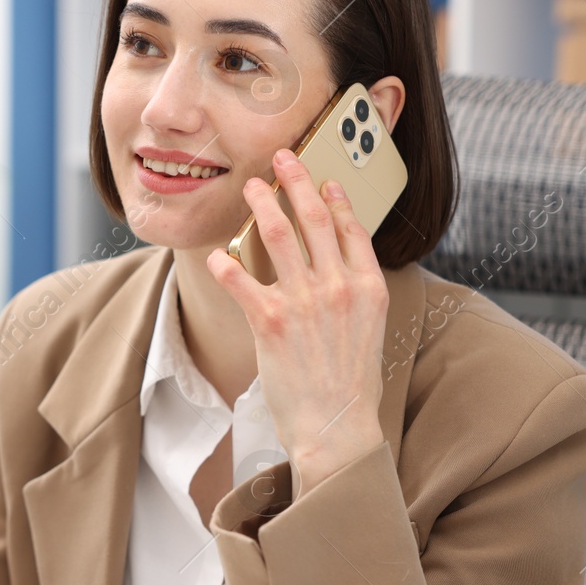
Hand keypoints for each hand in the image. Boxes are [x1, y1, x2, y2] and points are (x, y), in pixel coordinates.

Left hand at [207, 148, 388, 495]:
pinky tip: (215, 254)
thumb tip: (340, 266)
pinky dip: (225, 263)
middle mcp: (339, 288)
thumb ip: (356, 293)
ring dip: (261, 204)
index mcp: (368, 288)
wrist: (336, 427)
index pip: (353, 229)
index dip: (336, 199)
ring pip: (279, 235)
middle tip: (282, 157)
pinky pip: (241, 279)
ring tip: (249, 187)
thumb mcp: (370, 330)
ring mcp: (305, 302)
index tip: (324, 180)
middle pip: (315, 218)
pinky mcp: (272, 322)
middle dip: (296, 181)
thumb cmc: (351, 383)